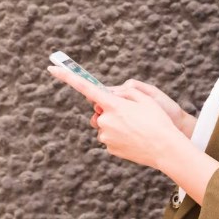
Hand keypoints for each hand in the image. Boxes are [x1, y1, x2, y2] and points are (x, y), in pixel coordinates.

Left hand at [49, 66, 186, 169]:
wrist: (166, 149)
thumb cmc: (159, 121)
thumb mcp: (146, 99)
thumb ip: (125, 92)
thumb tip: (108, 98)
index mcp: (113, 105)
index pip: (85, 88)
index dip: (67, 77)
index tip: (51, 69)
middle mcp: (105, 120)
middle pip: (100, 110)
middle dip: (111, 110)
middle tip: (132, 114)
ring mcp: (106, 136)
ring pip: (105, 125)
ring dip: (116, 124)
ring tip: (136, 129)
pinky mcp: (110, 148)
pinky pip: (111, 138)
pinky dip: (121, 137)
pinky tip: (135, 139)